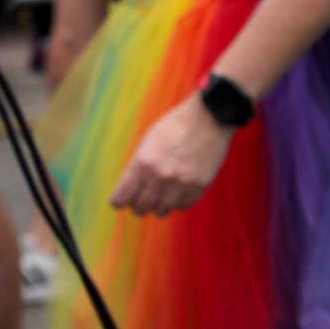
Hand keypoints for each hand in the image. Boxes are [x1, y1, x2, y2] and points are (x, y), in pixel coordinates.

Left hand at [110, 94, 235, 215]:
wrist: (209, 117)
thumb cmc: (176, 126)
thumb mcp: (147, 142)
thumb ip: (137, 167)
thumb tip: (130, 189)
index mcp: (143, 164)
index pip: (120, 199)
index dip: (120, 199)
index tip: (124, 197)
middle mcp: (160, 177)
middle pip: (140, 208)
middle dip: (139, 203)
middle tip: (145, 195)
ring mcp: (181, 183)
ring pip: (162, 211)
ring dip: (160, 204)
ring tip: (164, 192)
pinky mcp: (199, 185)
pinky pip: (183, 206)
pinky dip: (179, 201)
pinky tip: (180, 189)